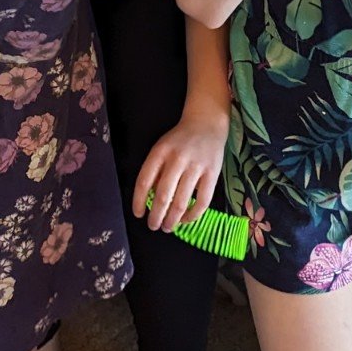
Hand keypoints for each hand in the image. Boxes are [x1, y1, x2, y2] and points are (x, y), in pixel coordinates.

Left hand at [133, 103, 229, 232]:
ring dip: (173, 219)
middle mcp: (177, 159)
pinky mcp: (212, 174)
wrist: (206, 123)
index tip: (139, 214)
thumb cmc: (179, 140)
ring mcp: (196, 166)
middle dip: (156, 216)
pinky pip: (202, 201)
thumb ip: (154, 172)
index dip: (139, 201)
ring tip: (168, 227)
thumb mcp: (161, 149)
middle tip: (153, 226)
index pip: (144, 181)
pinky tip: (186, 220)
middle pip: (163, 195)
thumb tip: (148, 200)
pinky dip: (193, 215)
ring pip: (182, 201)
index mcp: (160, 152)